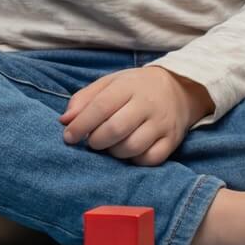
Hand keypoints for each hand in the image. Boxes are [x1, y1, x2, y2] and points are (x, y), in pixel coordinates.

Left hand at [59, 65, 212, 165]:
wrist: (179, 89)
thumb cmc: (135, 87)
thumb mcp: (109, 83)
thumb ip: (84, 99)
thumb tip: (65, 121)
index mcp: (128, 86)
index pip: (101, 107)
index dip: (81, 125)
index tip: (68, 137)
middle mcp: (147, 104)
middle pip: (116, 129)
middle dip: (96, 141)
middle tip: (91, 142)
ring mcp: (162, 124)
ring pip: (133, 147)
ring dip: (114, 152)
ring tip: (110, 146)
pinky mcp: (172, 141)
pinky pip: (150, 159)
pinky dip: (134, 160)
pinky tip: (128, 152)